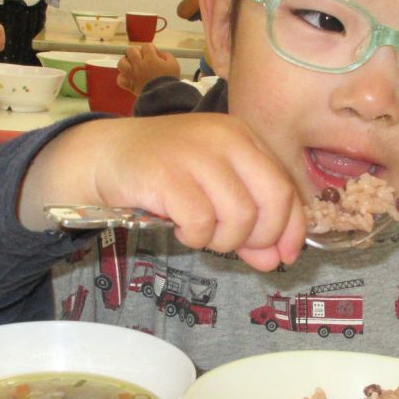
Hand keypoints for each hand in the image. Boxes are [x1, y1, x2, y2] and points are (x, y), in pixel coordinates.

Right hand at [20, 113, 306, 270]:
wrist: (107, 154)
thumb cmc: (166, 172)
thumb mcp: (214, 190)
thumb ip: (248, 223)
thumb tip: (274, 260)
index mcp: (244, 137)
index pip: (286, 187)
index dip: (291, 229)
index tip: (284, 256)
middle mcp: (226, 139)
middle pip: (273, 200)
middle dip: (260, 236)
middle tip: (234, 246)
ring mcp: (196, 154)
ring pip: (239, 215)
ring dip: (223, 239)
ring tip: (201, 233)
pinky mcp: (167, 174)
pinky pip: (200, 222)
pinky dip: (194, 236)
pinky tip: (181, 229)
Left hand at [117, 44, 181, 94]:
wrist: (164, 98)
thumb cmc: (170, 81)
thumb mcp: (174, 65)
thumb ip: (167, 55)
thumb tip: (159, 53)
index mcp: (150, 59)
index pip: (146, 46)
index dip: (151, 49)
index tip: (155, 56)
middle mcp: (139, 65)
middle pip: (131, 50)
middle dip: (137, 53)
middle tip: (142, 60)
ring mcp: (132, 75)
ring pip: (121, 63)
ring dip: (126, 63)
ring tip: (132, 67)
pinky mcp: (129, 85)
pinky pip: (120, 79)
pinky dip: (123, 78)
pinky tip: (130, 78)